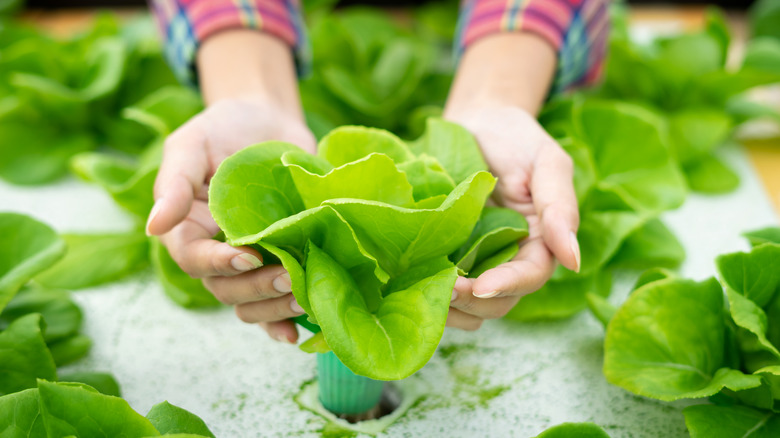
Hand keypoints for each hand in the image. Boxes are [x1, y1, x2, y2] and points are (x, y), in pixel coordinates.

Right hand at [146, 97, 315, 343]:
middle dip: (257, 289)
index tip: (249, 255)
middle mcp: (216, 252)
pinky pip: (274, 302)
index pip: (194, 259)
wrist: (267, 122)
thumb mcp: (191, 145)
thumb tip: (152, 226)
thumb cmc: (222, 129)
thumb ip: (174, 183)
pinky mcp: (278, 260)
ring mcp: (249, 260)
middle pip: (226, 289)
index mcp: (187, 228)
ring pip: (250, 302)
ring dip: (275, 307)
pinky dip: (284, 321)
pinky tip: (300, 331)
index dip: (219, 263)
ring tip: (305, 296)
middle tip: (290, 277)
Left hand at [444, 105, 579, 329]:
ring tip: (424, 292)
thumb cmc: (516, 139)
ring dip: (450, 308)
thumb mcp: (547, 163)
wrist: (476, 122)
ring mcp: (476, 261)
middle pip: (498, 301)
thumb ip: (560, 208)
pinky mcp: (447, 257)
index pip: (530, 276)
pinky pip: (442, 290)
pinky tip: (409, 285)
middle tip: (442, 289)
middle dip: (472, 302)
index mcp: (539, 243)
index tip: (480, 286)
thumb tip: (573, 260)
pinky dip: (429, 296)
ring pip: (470, 306)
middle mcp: (509, 259)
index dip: (506, 286)